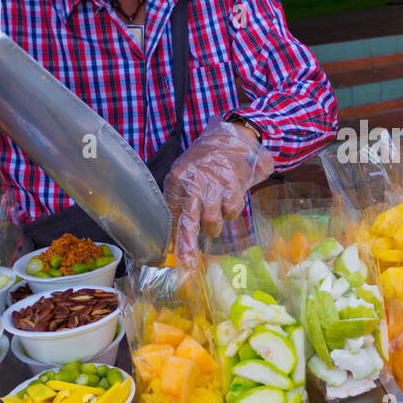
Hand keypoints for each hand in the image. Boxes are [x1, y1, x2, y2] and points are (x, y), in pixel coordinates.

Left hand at [162, 118, 274, 264]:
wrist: (230, 139)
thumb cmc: (204, 163)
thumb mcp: (184, 175)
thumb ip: (178, 201)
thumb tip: (171, 236)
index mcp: (177, 179)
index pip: (170, 212)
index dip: (171, 235)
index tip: (169, 254)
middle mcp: (194, 182)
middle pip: (189, 219)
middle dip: (187, 244)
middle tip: (187, 263)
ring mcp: (214, 184)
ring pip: (211, 220)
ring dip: (212, 229)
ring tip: (212, 225)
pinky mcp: (233, 186)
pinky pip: (230, 212)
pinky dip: (229, 214)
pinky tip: (226, 203)